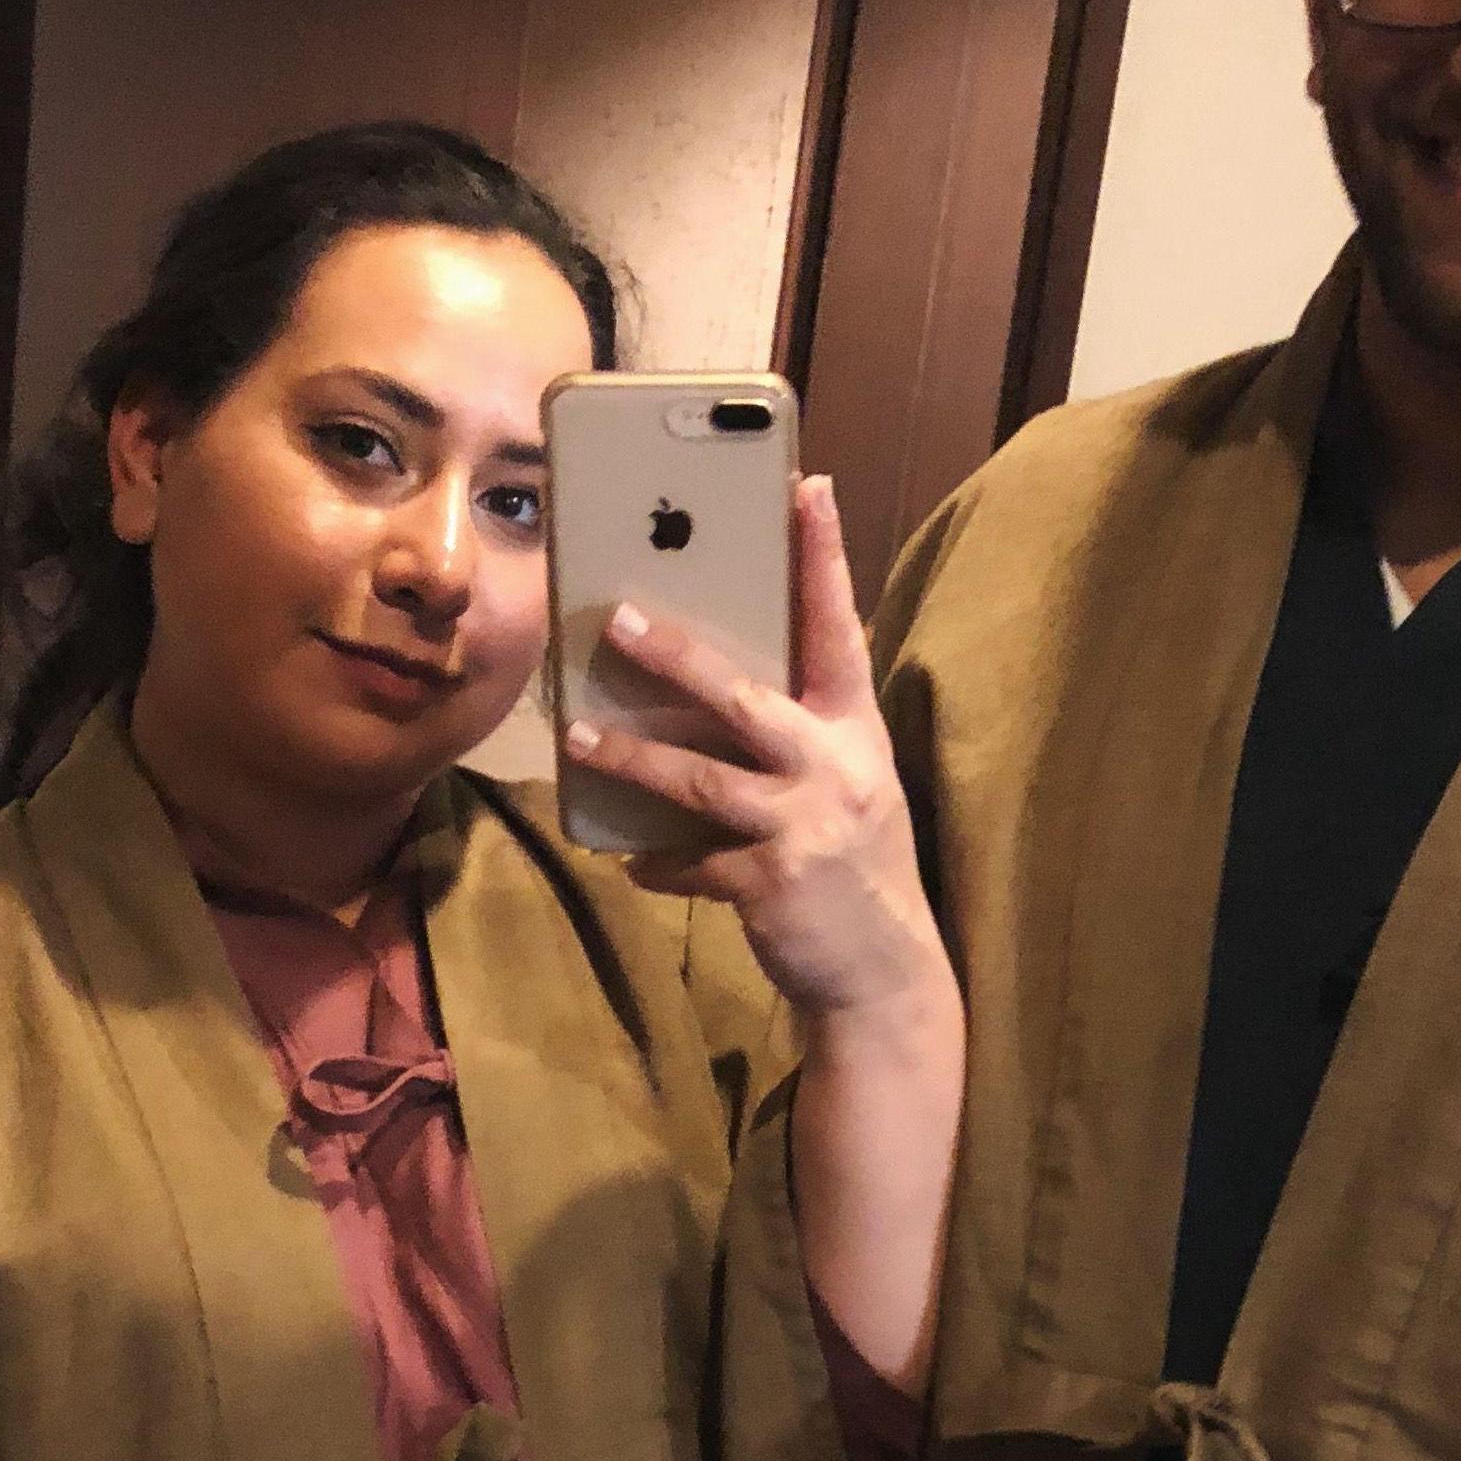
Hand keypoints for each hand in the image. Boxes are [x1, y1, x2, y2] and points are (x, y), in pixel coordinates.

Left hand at [564, 475, 948, 1029]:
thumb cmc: (851, 861)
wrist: (884, 973)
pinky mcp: (773, 883)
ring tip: (576, 739)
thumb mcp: (847, 782)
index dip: (822, 557)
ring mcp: (805, 826)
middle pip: (744, 696)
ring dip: (631, 757)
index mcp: (855, 729)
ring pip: (700, 778)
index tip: (806, 486)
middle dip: (677, 656)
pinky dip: (657, 860)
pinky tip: (628, 858)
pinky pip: (692, 862)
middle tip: (617, 619)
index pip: (839, 627)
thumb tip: (707, 683)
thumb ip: (798, 730)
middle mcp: (835, 767)